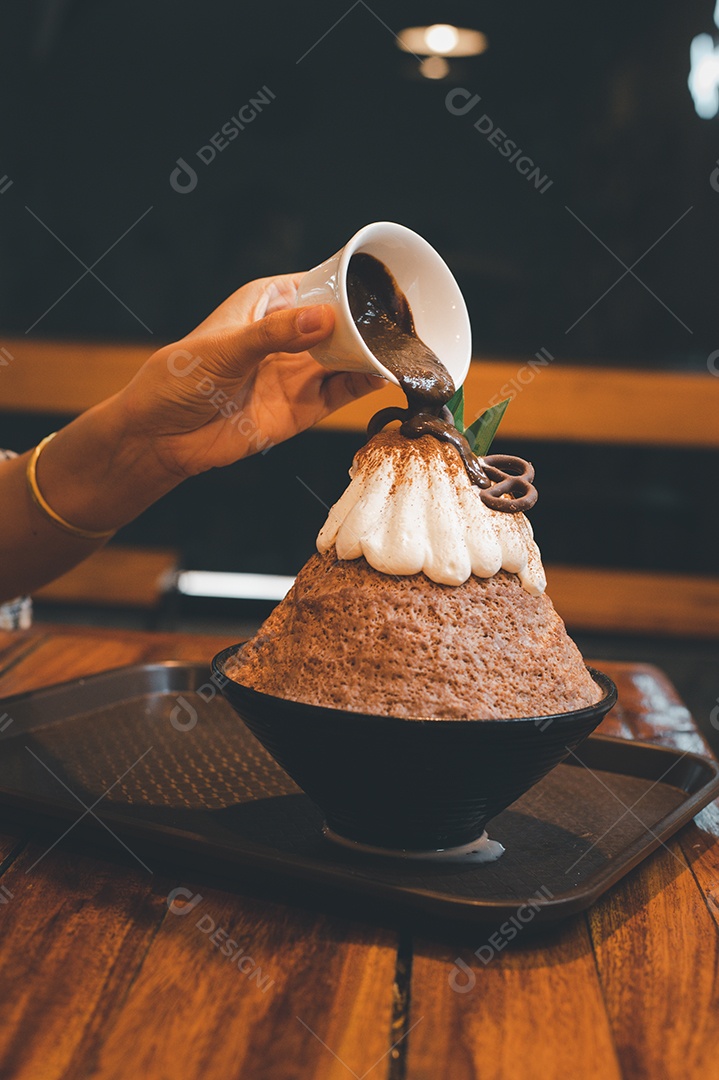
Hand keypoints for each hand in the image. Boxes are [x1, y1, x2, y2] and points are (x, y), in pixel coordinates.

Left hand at [116, 273, 383, 477]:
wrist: (162, 438)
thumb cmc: (178, 379)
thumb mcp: (225, 349)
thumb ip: (275, 335)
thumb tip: (325, 320)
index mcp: (268, 303)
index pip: (318, 284)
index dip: (349, 283)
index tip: (383, 283)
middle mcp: (290, 334)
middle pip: (341, 323)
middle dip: (371, 322)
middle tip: (406, 320)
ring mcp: (298, 372)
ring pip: (348, 357)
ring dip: (374, 354)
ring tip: (406, 348)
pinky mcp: (303, 408)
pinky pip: (343, 392)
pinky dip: (366, 385)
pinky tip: (387, 377)